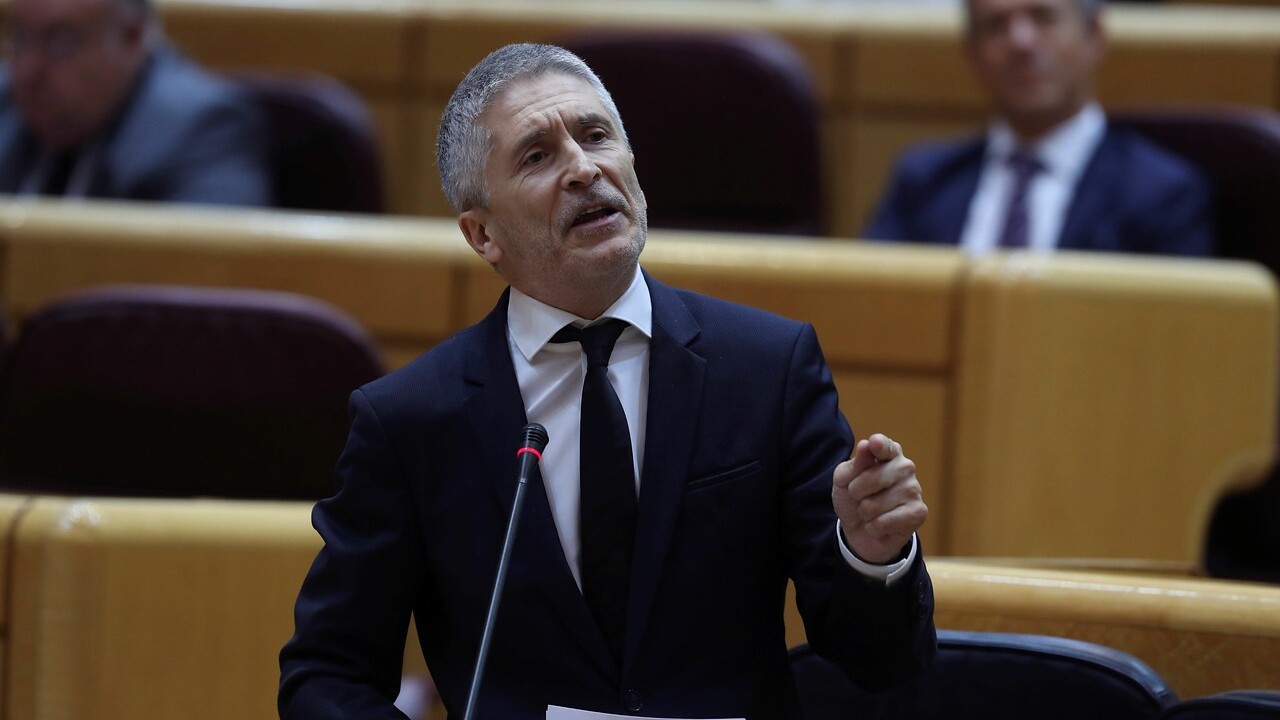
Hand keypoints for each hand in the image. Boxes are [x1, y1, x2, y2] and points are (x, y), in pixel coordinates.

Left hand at [831, 433, 927, 563]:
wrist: (859, 530)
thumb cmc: (853, 498)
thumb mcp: (843, 480)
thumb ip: (854, 464)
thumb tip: (866, 445)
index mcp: (888, 453)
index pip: (883, 446)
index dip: (879, 445)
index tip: (874, 443)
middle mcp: (905, 467)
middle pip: (872, 478)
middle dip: (856, 492)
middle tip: (859, 496)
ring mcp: (914, 489)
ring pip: (873, 505)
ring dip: (864, 512)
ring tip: (870, 512)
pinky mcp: (918, 512)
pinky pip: (882, 522)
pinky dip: (873, 527)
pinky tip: (880, 525)